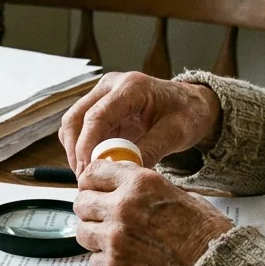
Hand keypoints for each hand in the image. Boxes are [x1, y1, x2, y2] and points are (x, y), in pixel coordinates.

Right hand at [59, 72, 221, 173]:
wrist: (192, 105)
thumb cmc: (188, 113)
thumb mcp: (176, 133)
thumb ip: (151, 149)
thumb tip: (125, 170)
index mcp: (131, 87)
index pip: (97, 115)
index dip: (86, 145)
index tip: (88, 171)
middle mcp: (111, 86)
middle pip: (75, 118)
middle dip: (76, 151)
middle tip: (85, 179)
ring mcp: (102, 96)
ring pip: (72, 124)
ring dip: (76, 151)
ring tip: (90, 176)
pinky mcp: (100, 109)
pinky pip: (81, 130)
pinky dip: (82, 149)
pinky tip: (95, 166)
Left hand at [73, 160, 233, 265]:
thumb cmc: (206, 235)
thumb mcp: (179, 195)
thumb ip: (146, 190)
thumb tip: (126, 187)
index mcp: (140, 183)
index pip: (93, 171)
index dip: (92, 180)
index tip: (94, 187)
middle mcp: (123, 207)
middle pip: (82, 202)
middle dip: (90, 209)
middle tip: (101, 216)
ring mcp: (116, 238)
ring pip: (82, 232)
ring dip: (94, 235)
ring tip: (113, 240)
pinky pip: (93, 260)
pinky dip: (104, 261)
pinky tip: (124, 259)